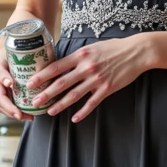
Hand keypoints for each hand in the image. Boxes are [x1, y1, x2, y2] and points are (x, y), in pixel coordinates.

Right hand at [0, 44, 31, 120]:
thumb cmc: (16, 55)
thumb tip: (49, 53)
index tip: (10, 83)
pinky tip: (25, 116)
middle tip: (19, 114)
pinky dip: (12, 113)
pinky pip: (2, 108)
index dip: (3, 77)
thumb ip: (30, 53)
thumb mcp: (20, 52)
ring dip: (10, 113)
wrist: (7, 58)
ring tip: (25, 117)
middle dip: (8, 106)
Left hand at [26, 35, 152, 122]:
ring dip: (60, 105)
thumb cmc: (113, 48)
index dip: (41, 76)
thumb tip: (60, 64)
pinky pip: (92, 103)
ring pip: (74, 95)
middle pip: (61, 83)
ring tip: (50, 111)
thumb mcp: (91, 47)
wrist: (136, 52)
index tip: (30, 83)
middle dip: (45, 93)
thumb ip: (77, 57)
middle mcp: (86, 68)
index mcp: (80, 55)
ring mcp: (97, 79)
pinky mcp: (107, 89)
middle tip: (34, 101)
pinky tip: (74, 118)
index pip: (56, 67)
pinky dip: (82, 112)